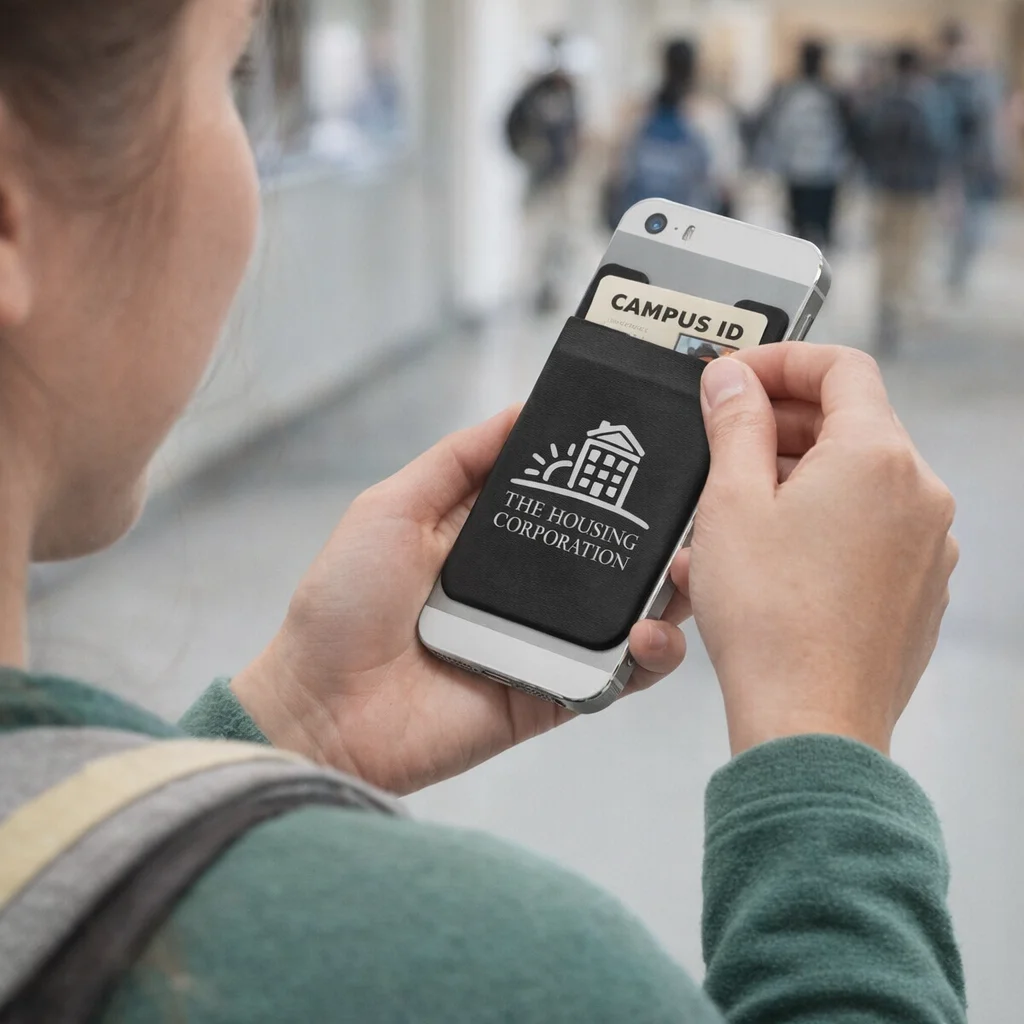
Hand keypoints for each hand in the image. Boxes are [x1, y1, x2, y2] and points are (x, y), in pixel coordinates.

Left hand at [232, 407, 691, 794]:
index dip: (603, 471)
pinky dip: (651, 655)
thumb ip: (456, 462)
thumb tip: (518, 412)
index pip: (563, 495)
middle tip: (694, 502)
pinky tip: (656, 630)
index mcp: (488, 538)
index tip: (647, 440)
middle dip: (656, 528)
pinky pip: (619, 675)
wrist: (323, 711)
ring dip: (671, 588)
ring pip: (630, 611)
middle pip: (608, 551)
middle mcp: (525, 587)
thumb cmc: (341, 606)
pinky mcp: (555, 693)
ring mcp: (544, 641)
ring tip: (691, 564)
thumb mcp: (390, 508)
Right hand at [683, 345, 957, 756]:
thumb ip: (735, 424)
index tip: (738, 377)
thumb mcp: (731, 502)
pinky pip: (870, 528)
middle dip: (783, 421)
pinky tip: (772, 552)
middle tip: (725, 437)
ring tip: (735, 507)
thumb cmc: (773, 621)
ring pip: (860, 479)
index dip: (782, 361)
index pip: (841, 367)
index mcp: (878, 457)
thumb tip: (733, 379)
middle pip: (853, 422)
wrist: (810, 720)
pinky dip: (824, 520)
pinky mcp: (917, 587)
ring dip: (799, 474)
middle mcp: (919, 494)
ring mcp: (926, 544)